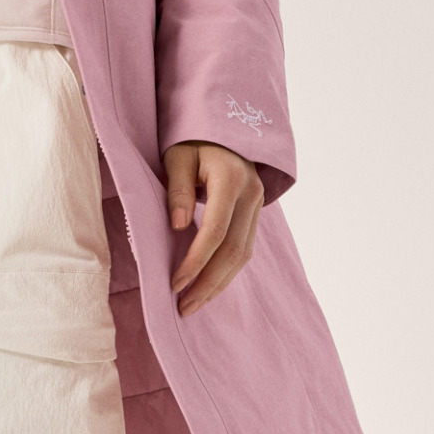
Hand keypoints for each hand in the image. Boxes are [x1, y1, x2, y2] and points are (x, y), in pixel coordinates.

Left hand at [162, 141, 263, 315]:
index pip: (215, 230)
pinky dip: (226, 270)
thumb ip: (178, 190)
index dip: (196, 260)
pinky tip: (209, 285)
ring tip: (194, 304)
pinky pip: (244, 247)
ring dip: (219, 282)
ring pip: (243, 254)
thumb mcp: (177, 157)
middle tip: (184, 307)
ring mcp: (258, 204)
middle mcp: (251, 193)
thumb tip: (178, 227)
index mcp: (231, 178)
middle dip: (208, 282)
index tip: (175, 283)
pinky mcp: (256, 212)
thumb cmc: (191, 141)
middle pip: (234, 249)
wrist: (222, 127)